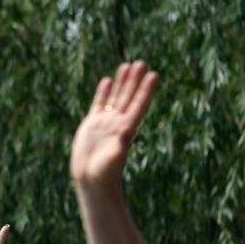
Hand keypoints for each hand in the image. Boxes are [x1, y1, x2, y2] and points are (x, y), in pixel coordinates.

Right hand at [69, 60, 157, 188]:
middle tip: (142, 62)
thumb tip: (125, 132)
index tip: (154, 75)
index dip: (146, 90)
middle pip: (129, 97)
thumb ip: (119, 144)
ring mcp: (105, 122)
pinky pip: (98, 104)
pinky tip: (107, 80)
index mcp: (126, 129)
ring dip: (122, 82)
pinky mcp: (91, 125)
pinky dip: (103, 93)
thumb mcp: (113, 158)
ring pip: (115, 97)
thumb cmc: (104, 173)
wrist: (91, 180)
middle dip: (134, 80)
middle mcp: (118, 123)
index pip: (139, 105)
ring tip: (127, 65)